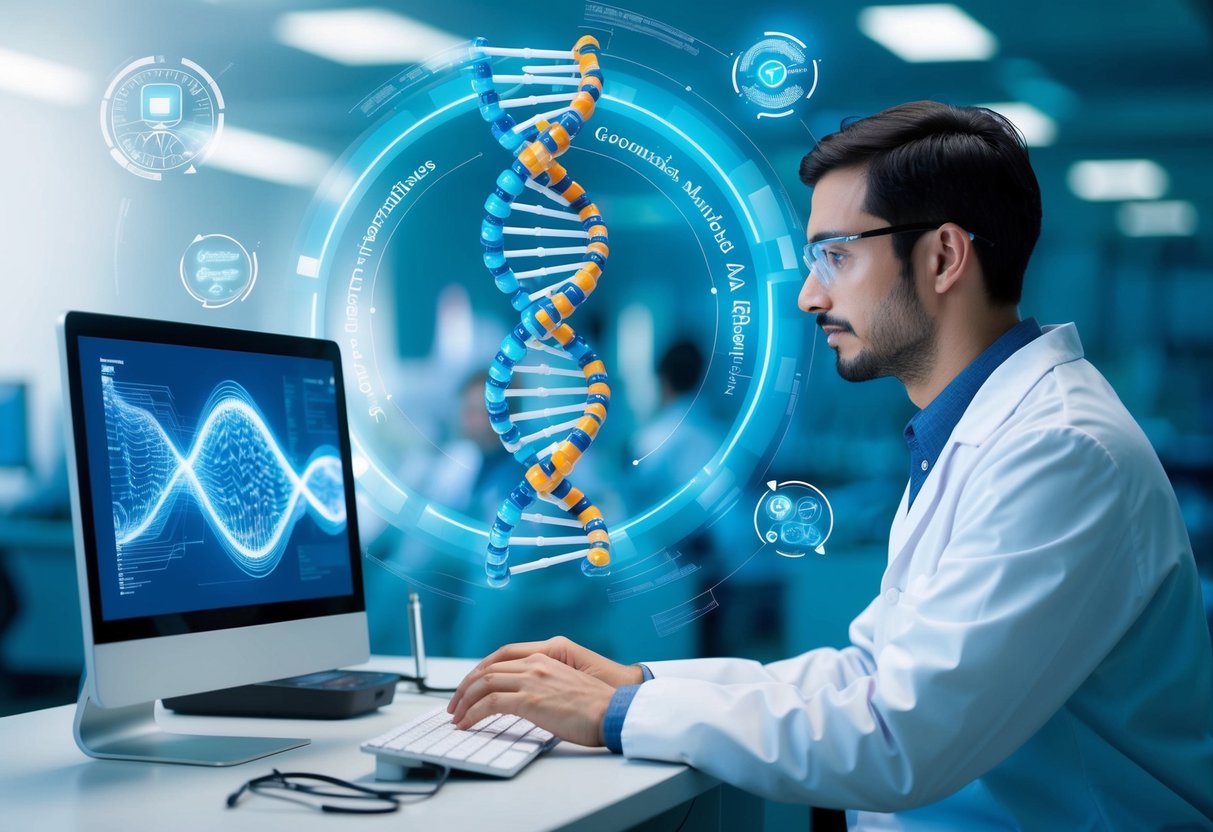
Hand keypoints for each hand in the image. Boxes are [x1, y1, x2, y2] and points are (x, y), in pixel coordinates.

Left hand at [450, 636, 640, 711]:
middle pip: (487, 669)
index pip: (500, 659)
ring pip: (483, 684)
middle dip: (465, 688)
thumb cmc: (595, 706)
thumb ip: (544, 684)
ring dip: (465, 701)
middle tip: (455, 704)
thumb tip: (525, 700)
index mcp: (544, 658)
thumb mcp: (566, 685)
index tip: (469, 687)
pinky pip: (490, 703)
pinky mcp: (529, 699)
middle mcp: (535, 664)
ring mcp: (531, 680)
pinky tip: (467, 723)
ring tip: (457, 717)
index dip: (479, 673)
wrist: (612, 712)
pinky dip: (473, 713)